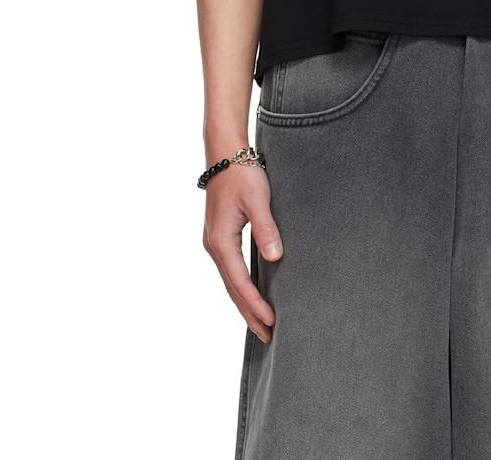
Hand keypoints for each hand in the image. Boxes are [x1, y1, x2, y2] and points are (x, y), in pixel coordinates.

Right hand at [203, 161, 283, 342]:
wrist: (225, 153)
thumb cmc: (242, 174)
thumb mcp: (257, 199)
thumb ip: (266, 228)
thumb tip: (276, 257)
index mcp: (221, 241)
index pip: (240, 283)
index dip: (256, 305)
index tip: (272, 322)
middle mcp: (214, 246)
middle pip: (232, 290)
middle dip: (249, 314)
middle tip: (269, 337)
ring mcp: (215, 242)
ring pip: (230, 282)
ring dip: (245, 303)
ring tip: (261, 324)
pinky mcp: (220, 237)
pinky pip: (230, 270)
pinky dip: (241, 287)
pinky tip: (251, 294)